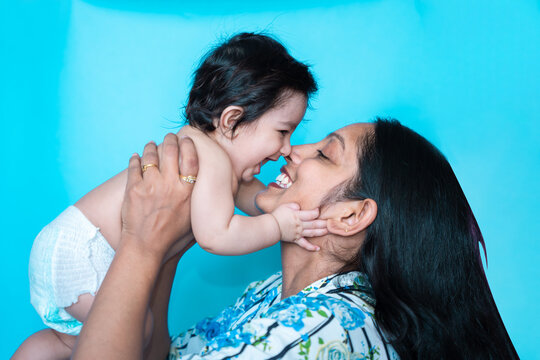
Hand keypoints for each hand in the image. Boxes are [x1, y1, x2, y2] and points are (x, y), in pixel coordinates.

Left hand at [120, 133, 198, 260]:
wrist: (146, 248)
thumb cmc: (172, 238)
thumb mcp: (193, 218)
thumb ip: (198, 200)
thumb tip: (205, 189)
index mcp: (187, 191)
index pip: (190, 157)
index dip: (189, 145)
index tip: (187, 140)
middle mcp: (169, 185)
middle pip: (171, 150)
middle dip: (170, 139)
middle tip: (170, 137)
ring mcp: (150, 185)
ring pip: (150, 155)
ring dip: (151, 147)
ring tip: (151, 144)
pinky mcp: (133, 189)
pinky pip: (133, 166)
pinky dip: (135, 159)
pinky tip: (136, 157)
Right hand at [271, 203, 327, 250]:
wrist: (270, 227)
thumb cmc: (277, 215)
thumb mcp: (284, 206)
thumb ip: (293, 205)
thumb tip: (300, 206)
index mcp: (298, 216)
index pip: (311, 214)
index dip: (316, 212)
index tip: (319, 210)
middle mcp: (300, 225)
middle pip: (314, 224)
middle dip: (323, 223)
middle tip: (331, 222)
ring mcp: (298, 233)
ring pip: (312, 233)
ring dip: (321, 232)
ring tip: (328, 231)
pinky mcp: (295, 240)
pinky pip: (304, 245)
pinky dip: (311, 247)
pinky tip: (318, 248)